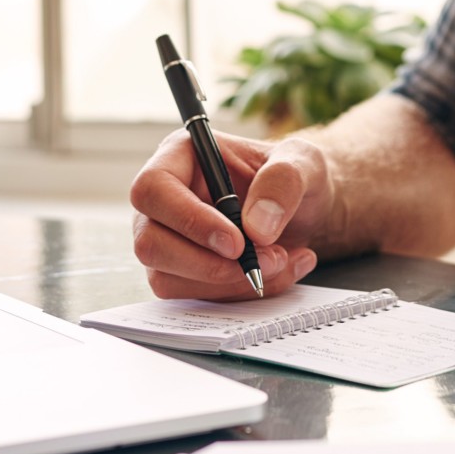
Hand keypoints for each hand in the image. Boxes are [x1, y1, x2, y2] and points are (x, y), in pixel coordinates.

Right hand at [128, 129, 334, 299]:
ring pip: (168, 279)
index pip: (153, 188)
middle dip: (210, 265)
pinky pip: (194, 297)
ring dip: (229, 283)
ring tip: (281, 261)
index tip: (237, 243)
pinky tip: (277, 271)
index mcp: (180, 156)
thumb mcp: (304, 163)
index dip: (188, 220)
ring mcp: (166, 239)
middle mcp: (164, 200)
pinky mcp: (180, 272)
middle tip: (267, 260)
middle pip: (150, 243)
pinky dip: (239, 293)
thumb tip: (256, 227)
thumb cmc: (294, 176)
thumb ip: (284, 182)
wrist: (304, 209)